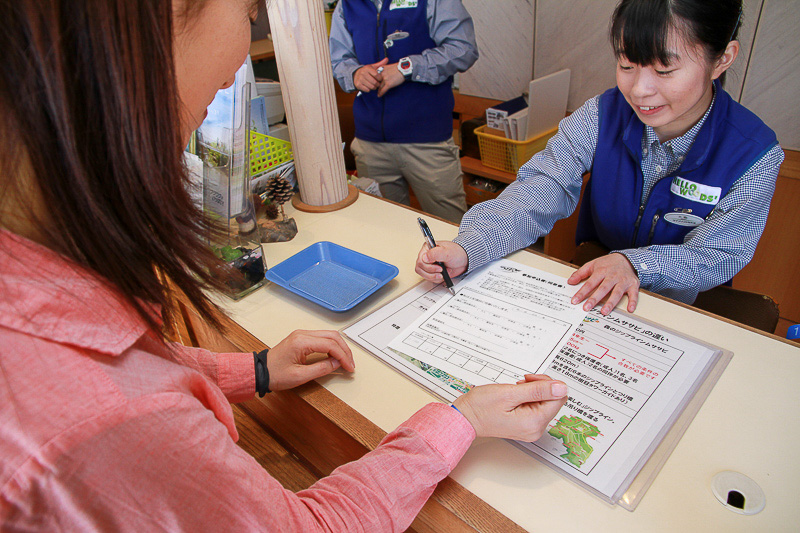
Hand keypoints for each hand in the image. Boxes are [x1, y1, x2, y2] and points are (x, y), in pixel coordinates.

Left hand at [266, 330, 354, 390]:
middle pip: (332, 336)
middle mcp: (302, 334)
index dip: (343, 356)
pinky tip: (336, 356)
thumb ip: (321, 369)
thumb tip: (337, 363)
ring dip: (339, 347)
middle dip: (344, 350)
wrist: (260, 371)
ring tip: (346, 361)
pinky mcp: (301, 338)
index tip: (349, 367)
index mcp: (302, 341)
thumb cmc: (275, 374)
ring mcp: (302, 334)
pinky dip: (332, 346)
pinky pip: (322, 338)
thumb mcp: (300, 376)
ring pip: (328, 335)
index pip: (330, 345)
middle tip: (350, 364)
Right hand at [353, 58, 387, 92]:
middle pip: (374, 82)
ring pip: (371, 87)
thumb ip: (380, 64)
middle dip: (378, 84)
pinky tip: (369, 87)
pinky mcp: (358, 85)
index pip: (376, 75)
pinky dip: (369, 90)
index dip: (380, 78)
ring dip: (374, 87)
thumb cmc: (367, 71)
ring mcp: (360, 79)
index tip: (381, 79)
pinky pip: (367, 90)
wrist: (356, 74)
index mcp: (367, 68)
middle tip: (378, 84)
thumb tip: (387, 59)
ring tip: (375, 86)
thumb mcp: (372, 67)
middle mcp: (363, 73)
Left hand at [376, 63, 404, 96]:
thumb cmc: (398, 67)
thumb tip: (381, 74)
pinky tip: (379, 95)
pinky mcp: (388, 84)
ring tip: (378, 93)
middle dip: (376, 85)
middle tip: (375, 88)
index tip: (374, 82)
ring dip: (378, 90)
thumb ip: (383, 69)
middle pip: (376, 81)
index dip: (374, 80)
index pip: (375, 76)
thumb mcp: (388, 66)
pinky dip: (381, 93)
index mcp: (381, 69)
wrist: (403, 69)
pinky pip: (383, 90)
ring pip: (379, 86)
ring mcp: (385, 79)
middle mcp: (381, 74)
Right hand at [414, 241, 467, 282]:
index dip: (429, 267)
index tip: (439, 267)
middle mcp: (426, 256)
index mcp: (427, 248)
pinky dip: (437, 279)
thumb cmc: (457, 253)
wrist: (464, 260)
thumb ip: (434, 254)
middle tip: (442, 270)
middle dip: (432, 272)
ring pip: (424, 275)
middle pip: (420, 269)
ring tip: (443, 272)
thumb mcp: (446, 252)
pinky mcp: (432, 271)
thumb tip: (424, 258)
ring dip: (434, 276)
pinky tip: (443, 274)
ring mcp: (429, 264)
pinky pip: (429, 279)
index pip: (420, 261)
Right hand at [453, 374, 567, 440]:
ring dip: (533, 392)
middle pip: (553, 401)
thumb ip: (538, 390)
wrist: (466, 418)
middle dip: (540, 387)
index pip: (558, 398)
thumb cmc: (482, 407)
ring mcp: (531, 429)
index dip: (547, 384)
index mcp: (534, 422)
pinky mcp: (527, 426)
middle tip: (521, 383)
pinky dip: (529, 398)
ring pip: (545, 403)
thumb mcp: (510, 393)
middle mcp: (536, 429)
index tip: (530, 380)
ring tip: (516, 390)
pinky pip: (536, 409)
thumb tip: (561, 387)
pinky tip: (516, 396)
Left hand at [568, 253, 639, 314]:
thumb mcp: (592, 264)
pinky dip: (633, 302)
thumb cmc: (608, 264)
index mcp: (602, 271)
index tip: (575, 300)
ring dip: (611, 302)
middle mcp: (613, 276)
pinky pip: (634, 294)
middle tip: (586, 308)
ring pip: (617, 292)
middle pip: (603, 288)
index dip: (582, 292)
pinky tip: (630, 309)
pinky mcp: (633, 285)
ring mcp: (623, 281)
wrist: (627, 259)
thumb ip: (580, 273)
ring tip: (604, 311)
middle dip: (594, 299)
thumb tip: (570, 281)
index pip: (590, 283)